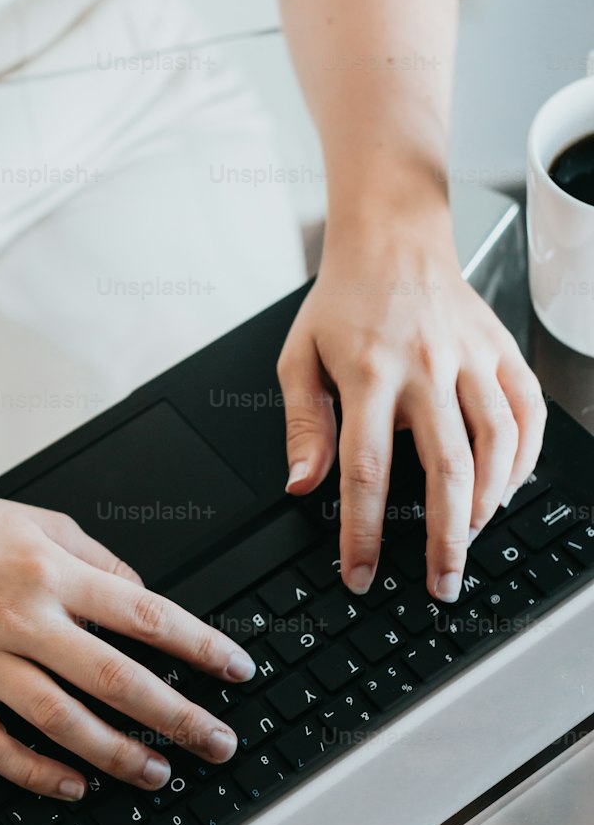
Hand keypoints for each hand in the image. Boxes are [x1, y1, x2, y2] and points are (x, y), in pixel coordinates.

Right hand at [0, 478, 255, 799]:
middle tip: (217, 742)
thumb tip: (143, 594)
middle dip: (175, 715)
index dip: (199, 646)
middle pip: (114, 678)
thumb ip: (97, 558)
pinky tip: (74, 785)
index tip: (236, 670)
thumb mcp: (39, 520)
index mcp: (51, 572)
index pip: (144, 614)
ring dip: (117, 754)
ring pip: (62, 721)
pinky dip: (37, 772)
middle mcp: (22, 617)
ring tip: (159, 772)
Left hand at [277, 222, 545, 603]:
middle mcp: (425, 368)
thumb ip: (303, 424)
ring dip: (487, 505)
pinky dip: (522, 460)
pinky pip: (526, 414)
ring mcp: (470, 359)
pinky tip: (505, 490)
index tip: (359, 574)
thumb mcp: (299, 356)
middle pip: (444, 470)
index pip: (366, 471)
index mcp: (368, 374)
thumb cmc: (343, 302)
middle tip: (441, 585)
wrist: (393, 239)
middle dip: (444, 540)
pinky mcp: (501, 351)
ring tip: (471, 541)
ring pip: (496, 445)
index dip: (362, 533)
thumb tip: (302, 485)